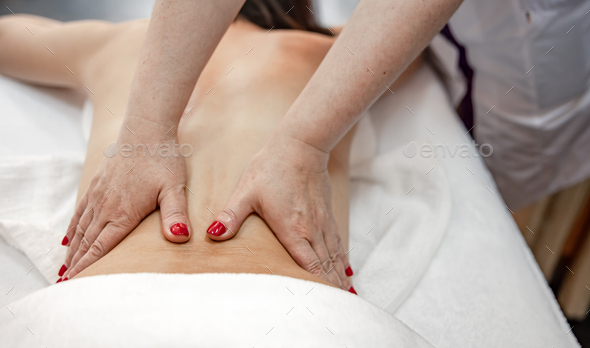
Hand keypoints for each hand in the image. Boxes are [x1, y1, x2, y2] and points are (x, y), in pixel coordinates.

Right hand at [59, 117, 191, 279]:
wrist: (146, 129)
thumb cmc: (163, 159)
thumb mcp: (175, 188)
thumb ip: (176, 215)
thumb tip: (179, 238)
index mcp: (123, 213)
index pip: (103, 247)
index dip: (90, 266)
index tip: (78, 283)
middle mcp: (106, 206)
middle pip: (88, 241)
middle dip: (78, 264)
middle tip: (68, 284)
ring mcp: (99, 194)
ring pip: (82, 228)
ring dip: (74, 249)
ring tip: (66, 268)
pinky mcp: (97, 184)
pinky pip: (80, 211)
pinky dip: (73, 228)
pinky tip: (69, 238)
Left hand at [206, 135, 351, 289]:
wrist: (301, 145)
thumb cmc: (271, 167)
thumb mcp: (246, 191)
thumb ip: (231, 215)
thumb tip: (212, 235)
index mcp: (292, 229)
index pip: (307, 265)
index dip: (314, 286)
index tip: (321, 304)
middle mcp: (311, 229)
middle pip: (323, 265)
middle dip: (329, 289)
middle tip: (336, 309)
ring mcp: (321, 221)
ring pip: (333, 255)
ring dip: (337, 277)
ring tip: (345, 297)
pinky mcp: (326, 214)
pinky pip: (337, 242)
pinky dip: (341, 259)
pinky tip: (345, 270)